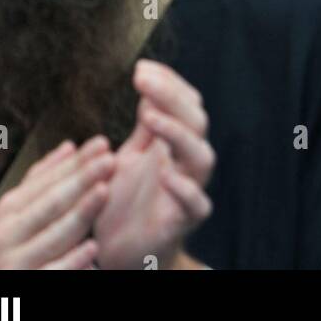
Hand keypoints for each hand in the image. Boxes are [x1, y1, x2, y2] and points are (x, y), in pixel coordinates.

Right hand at [0, 136, 114, 269]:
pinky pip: (52, 273)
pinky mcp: (25, 287)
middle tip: (110, 160)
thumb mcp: (14, 214)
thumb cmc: (8, 249)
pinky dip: (72, 261)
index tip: (103, 144)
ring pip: (54, 236)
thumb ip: (41, 181)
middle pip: (52, 203)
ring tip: (104, 192)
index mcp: (9, 211)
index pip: (47, 181)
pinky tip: (92, 248)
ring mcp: (15, 264)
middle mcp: (7, 234)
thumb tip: (70, 146)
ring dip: (80, 213)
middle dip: (82, 180)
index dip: (76, 163)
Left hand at [94, 60, 213, 270]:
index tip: (141, 68)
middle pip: (195, 121)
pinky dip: (185, 189)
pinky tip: (166, 174)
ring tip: (149, 116)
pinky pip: (196, 205)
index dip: (168, 82)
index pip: (185, 102)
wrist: (118, 253)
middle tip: (142, 78)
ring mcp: (187, 191)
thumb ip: (144, 126)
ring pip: (202, 157)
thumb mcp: (129, 156)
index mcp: (174, 144)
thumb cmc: (124, 204)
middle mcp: (185, 164)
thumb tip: (149, 82)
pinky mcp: (181, 222)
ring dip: (177, 133)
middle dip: (171, 95)